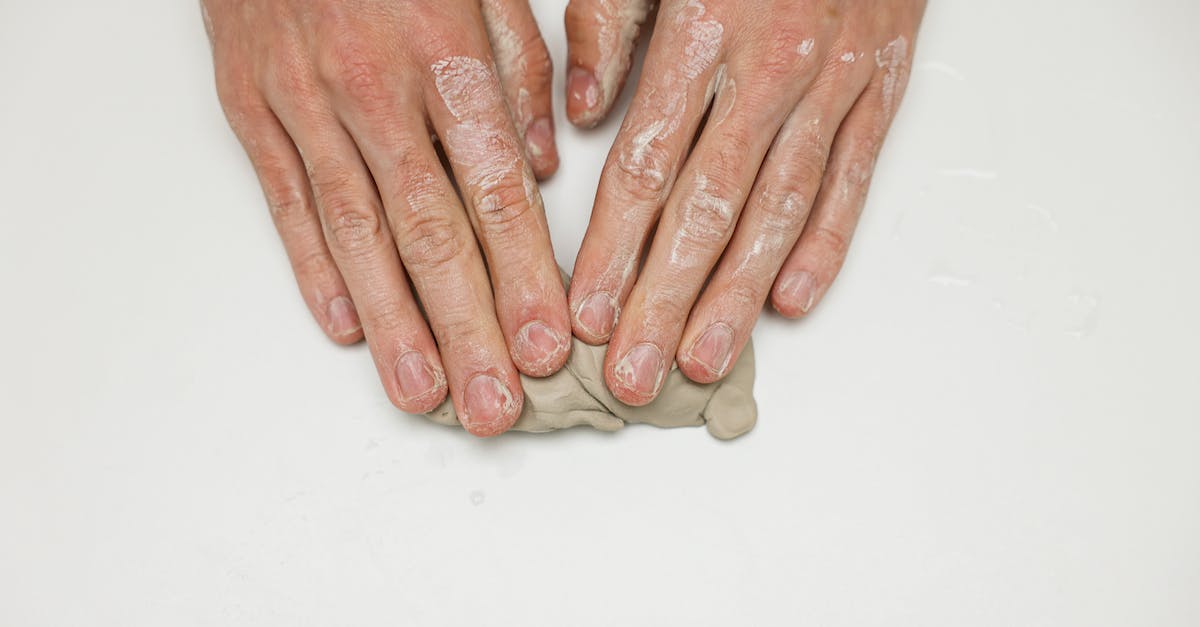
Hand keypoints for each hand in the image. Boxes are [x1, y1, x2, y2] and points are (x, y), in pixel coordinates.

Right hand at [203, 0, 569, 435]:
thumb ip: (520, 69)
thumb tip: (540, 163)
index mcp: (442, 53)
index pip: (493, 191)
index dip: (523, 276)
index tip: (548, 345)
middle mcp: (371, 89)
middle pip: (428, 232)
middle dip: (466, 328)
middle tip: (493, 406)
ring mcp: (302, 103)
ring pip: (355, 234)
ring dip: (393, 324)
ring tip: (425, 395)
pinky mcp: (249, 108)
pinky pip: (285, 202)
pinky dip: (313, 270)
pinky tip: (346, 329)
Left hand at [563, 0, 924, 403]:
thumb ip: (610, 23)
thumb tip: (580, 114)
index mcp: (704, 29)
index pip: (646, 164)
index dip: (612, 247)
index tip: (586, 313)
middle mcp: (772, 67)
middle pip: (708, 207)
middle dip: (664, 299)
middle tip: (633, 373)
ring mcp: (835, 82)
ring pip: (778, 209)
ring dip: (737, 295)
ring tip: (700, 359)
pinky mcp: (883, 87)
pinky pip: (852, 179)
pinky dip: (824, 244)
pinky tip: (791, 302)